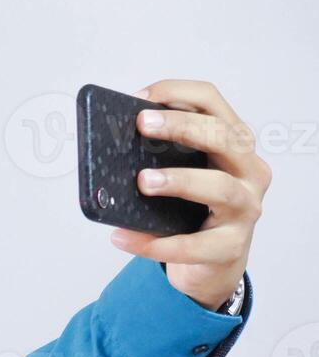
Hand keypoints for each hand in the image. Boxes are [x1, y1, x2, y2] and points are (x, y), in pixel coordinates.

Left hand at [108, 79, 271, 309]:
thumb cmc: (192, 210)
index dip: (177, 93)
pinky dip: (155, 243)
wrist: (211, 263)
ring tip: (142, 181)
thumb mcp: (181, 174)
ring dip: (179, 181)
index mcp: (233, 144)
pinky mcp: (231, 247)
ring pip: (219, 188)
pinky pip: (193, 245)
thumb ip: (159, 157)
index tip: (139, 97)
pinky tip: (122, 237)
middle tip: (141, 125)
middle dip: (182, 127)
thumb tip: (107, 143)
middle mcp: (249, 171)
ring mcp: (246, 208)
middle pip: (224, 138)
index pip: (213, 103)